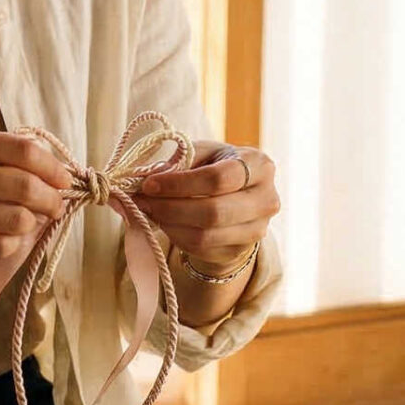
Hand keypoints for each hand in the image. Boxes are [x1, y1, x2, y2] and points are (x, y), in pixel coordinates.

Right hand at [0, 126, 75, 279]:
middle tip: (56, 206)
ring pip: (16, 218)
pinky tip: (5, 239)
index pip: (21, 149)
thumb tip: (42, 162)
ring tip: (28, 222)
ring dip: (31, 223)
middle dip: (52, 199)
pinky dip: (11, 244)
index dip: (52, 166)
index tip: (62, 178)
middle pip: (25, 185)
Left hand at [132, 141, 277, 270]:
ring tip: (148, 210)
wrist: (236, 197)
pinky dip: (175, 235)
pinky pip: (200, 249)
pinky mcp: (240, 250)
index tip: (149, 183)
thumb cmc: (214, 167)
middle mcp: (266, 200)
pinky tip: (163, 222)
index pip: (218, 179)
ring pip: (205, 235)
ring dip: (168, 223)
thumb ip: (176, 162)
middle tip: (141, 200)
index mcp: (259, 166)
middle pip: (213, 212)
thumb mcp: (201, 154)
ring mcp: (257, 229)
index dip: (179, 184)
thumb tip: (138, 177)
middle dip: (170, 207)